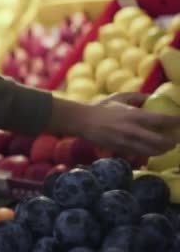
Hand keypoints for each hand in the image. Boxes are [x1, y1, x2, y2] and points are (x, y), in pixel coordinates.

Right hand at [48, 93, 179, 155]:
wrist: (81, 121)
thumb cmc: (101, 107)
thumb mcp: (120, 97)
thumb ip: (138, 97)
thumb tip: (153, 97)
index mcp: (133, 115)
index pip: (162, 120)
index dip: (176, 121)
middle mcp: (131, 131)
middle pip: (160, 141)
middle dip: (172, 142)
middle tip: (176, 139)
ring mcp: (125, 142)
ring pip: (151, 151)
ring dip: (162, 150)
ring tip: (167, 147)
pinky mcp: (120, 150)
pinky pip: (139, 154)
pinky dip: (149, 153)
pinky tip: (152, 150)